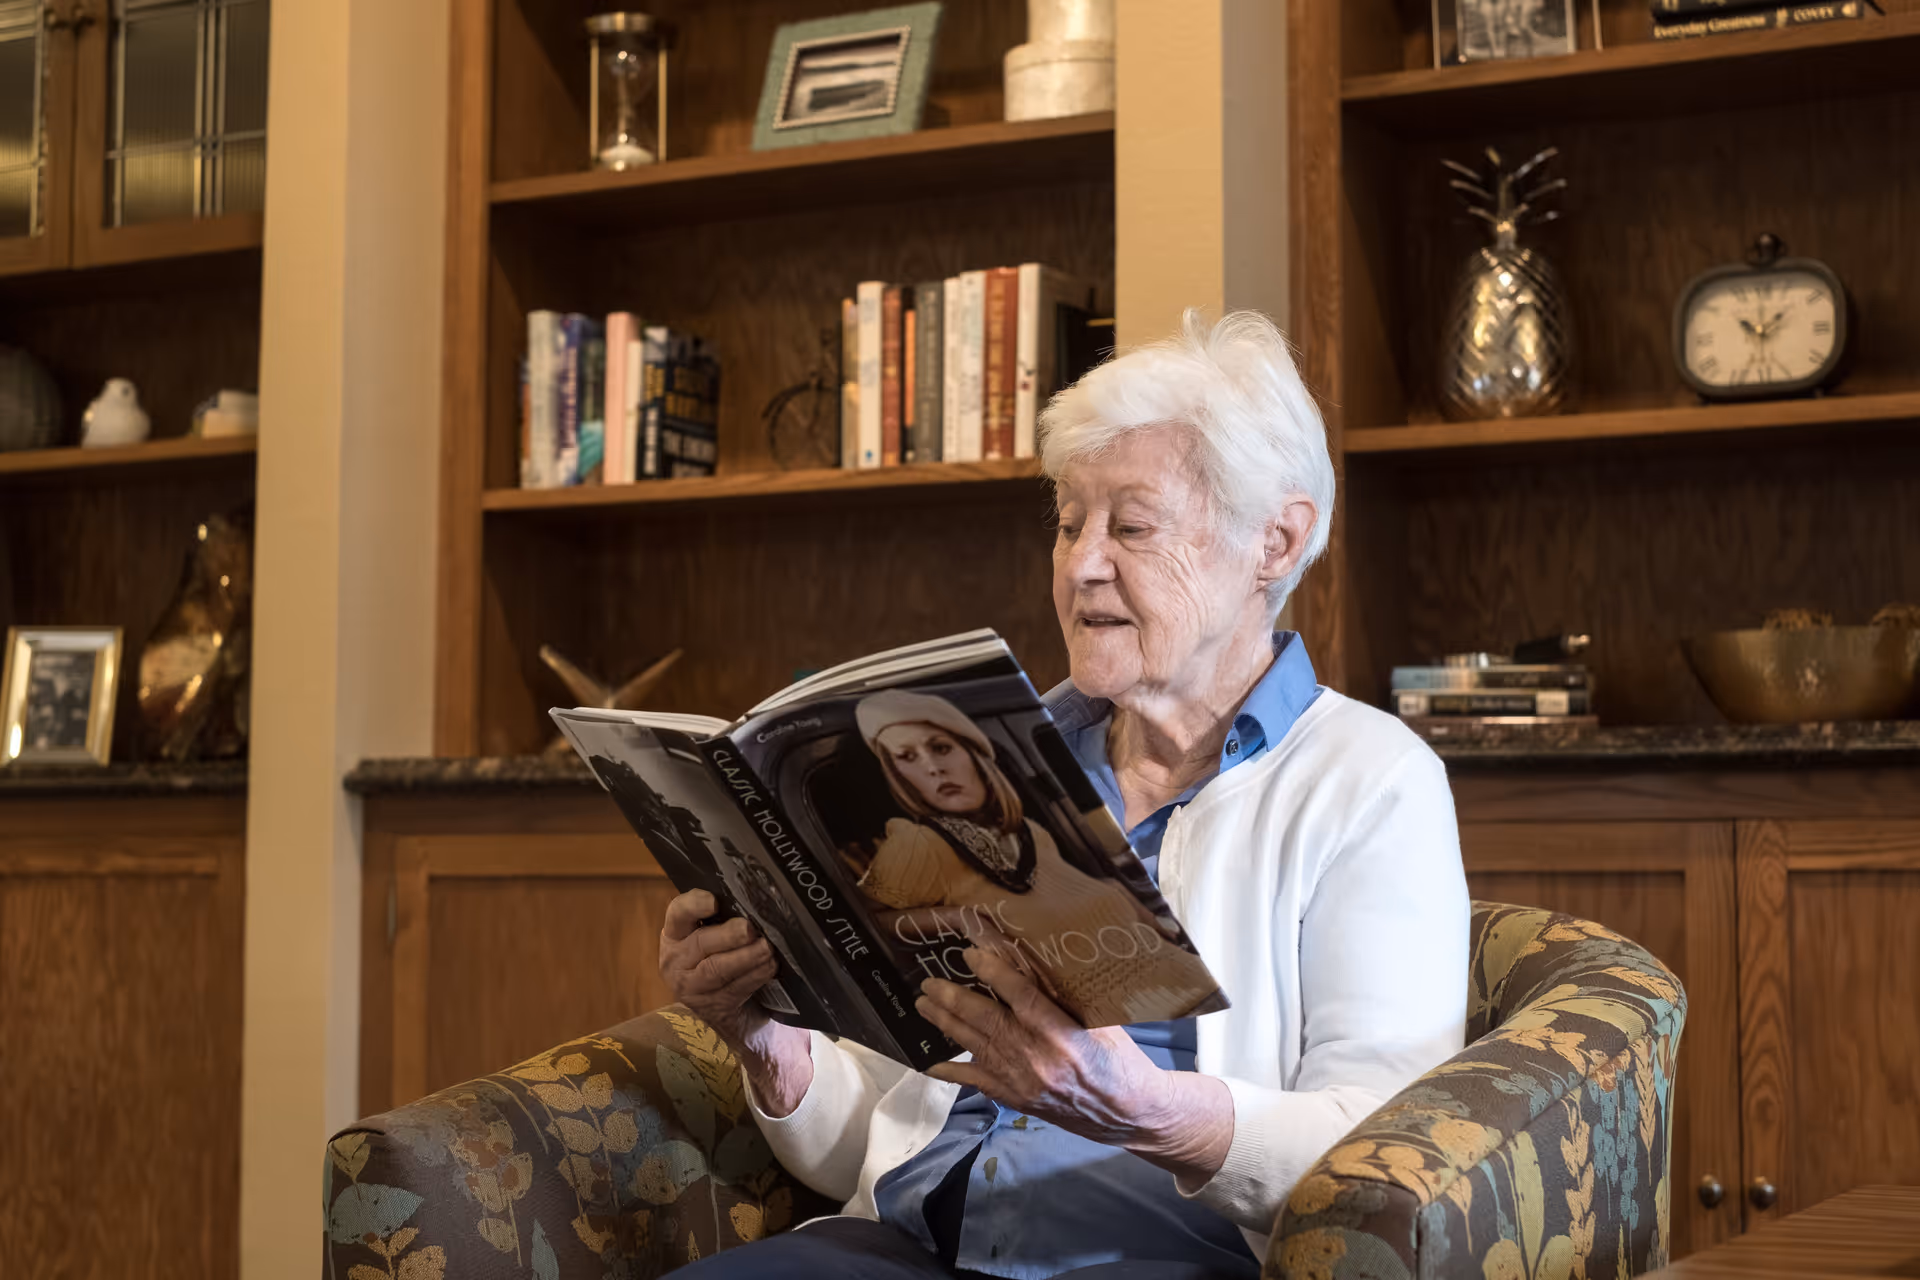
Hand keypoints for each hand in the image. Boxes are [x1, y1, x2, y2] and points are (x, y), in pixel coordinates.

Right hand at [659, 891, 811, 1113]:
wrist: (717, 1012)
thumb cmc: (719, 958)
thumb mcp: (713, 936)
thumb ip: (725, 918)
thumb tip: (756, 898)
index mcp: (675, 934)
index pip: (677, 912)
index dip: (694, 905)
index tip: (714, 901)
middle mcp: (677, 960)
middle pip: (701, 943)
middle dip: (729, 935)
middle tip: (750, 929)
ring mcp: (692, 987)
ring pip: (717, 969)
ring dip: (746, 957)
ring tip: (767, 948)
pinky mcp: (713, 1007)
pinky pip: (735, 989)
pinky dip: (756, 975)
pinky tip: (770, 966)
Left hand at [916, 947, 1231, 1183]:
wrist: (1128, 1114)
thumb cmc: (1120, 1059)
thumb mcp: (1103, 1022)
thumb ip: (1067, 999)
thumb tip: (1032, 963)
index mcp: (1064, 1034)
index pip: (1021, 996)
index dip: (993, 972)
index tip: (970, 952)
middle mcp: (1038, 1059)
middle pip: (986, 1021)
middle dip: (953, 998)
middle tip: (928, 980)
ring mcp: (1022, 1082)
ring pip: (975, 1046)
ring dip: (945, 1023)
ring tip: (923, 1004)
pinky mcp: (1016, 1099)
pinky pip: (977, 1082)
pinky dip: (951, 1072)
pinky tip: (929, 1063)